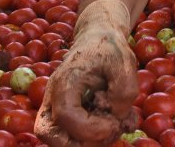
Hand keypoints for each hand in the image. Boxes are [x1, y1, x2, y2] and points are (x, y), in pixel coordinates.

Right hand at [34, 0, 138, 145]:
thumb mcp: (125, 62)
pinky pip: (71, 134)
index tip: (114, 122)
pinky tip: (117, 121)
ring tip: (118, 122)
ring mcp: (56, 106)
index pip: (66, 117)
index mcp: (65, 81)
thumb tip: (115, 116)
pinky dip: (94, 137)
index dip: (91, 129)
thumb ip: (124, 90)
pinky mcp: (66, 113)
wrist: (99, 37)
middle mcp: (53, 96)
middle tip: (110, 128)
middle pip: (49, 135)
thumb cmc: (109, 47)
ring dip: (91, 141)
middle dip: (83, 142)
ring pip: (58, 139)